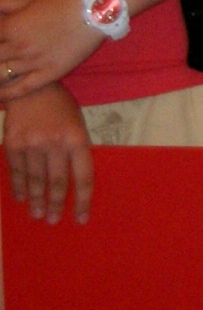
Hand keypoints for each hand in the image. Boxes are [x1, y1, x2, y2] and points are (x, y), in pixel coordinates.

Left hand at [0, 0, 109, 101]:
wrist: (95, 10)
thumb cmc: (63, 1)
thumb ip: (6, 3)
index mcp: (10, 27)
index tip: (0, 44)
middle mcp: (17, 46)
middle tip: (3, 57)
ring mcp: (32, 62)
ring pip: (1, 75)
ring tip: (0, 76)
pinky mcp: (48, 73)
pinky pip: (21, 88)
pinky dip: (6, 94)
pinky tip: (0, 96)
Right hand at [4, 86, 91, 222]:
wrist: (31, 88)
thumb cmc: (60, 108)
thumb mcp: (77, 124)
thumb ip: (76, 151)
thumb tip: (74, 183)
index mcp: (77, 139)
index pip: (83, 177)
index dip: (83, 200)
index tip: (81, 219)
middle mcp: (55, 143)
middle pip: (57, 182)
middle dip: (56, 205)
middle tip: (53, 221)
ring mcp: (32, 144)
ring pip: (35, 180)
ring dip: (37, 200)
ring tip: (38, 215)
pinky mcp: (13, 144)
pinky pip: (16, 171)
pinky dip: (18, 187)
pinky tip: (22, 198)